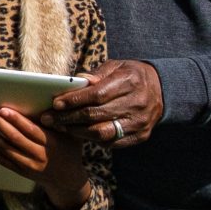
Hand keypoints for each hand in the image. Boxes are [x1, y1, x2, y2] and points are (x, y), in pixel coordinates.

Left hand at [0, 105, 88, 209]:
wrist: (67, 180)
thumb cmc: (68, 151)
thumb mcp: (70, 135)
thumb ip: (58, 121)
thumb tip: (48, 101)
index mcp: (51, 144)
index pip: (30, 130)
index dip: (16, 120)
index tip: (2, 109)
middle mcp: (38, 155)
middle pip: (14, 138)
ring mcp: (28, 165)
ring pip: (5, 149)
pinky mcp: (20, 171)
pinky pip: (3, 159)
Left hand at [49, 60, 164, 147]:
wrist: (162, 90)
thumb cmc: (131, 75)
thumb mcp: (116, 66)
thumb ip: (96, 74)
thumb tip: (75, 81)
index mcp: (129, 82)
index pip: (97, 95)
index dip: (74, 100)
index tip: (55, 104)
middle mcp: (136, 104)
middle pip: (96, 115)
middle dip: (68, 118)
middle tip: (49, 118)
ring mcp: (139, 122)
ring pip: (102, 133)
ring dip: (77, 132)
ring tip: (61, 127)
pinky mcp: (140, 136)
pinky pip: (112, 143)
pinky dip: (93, 139)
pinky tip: (79, 133)